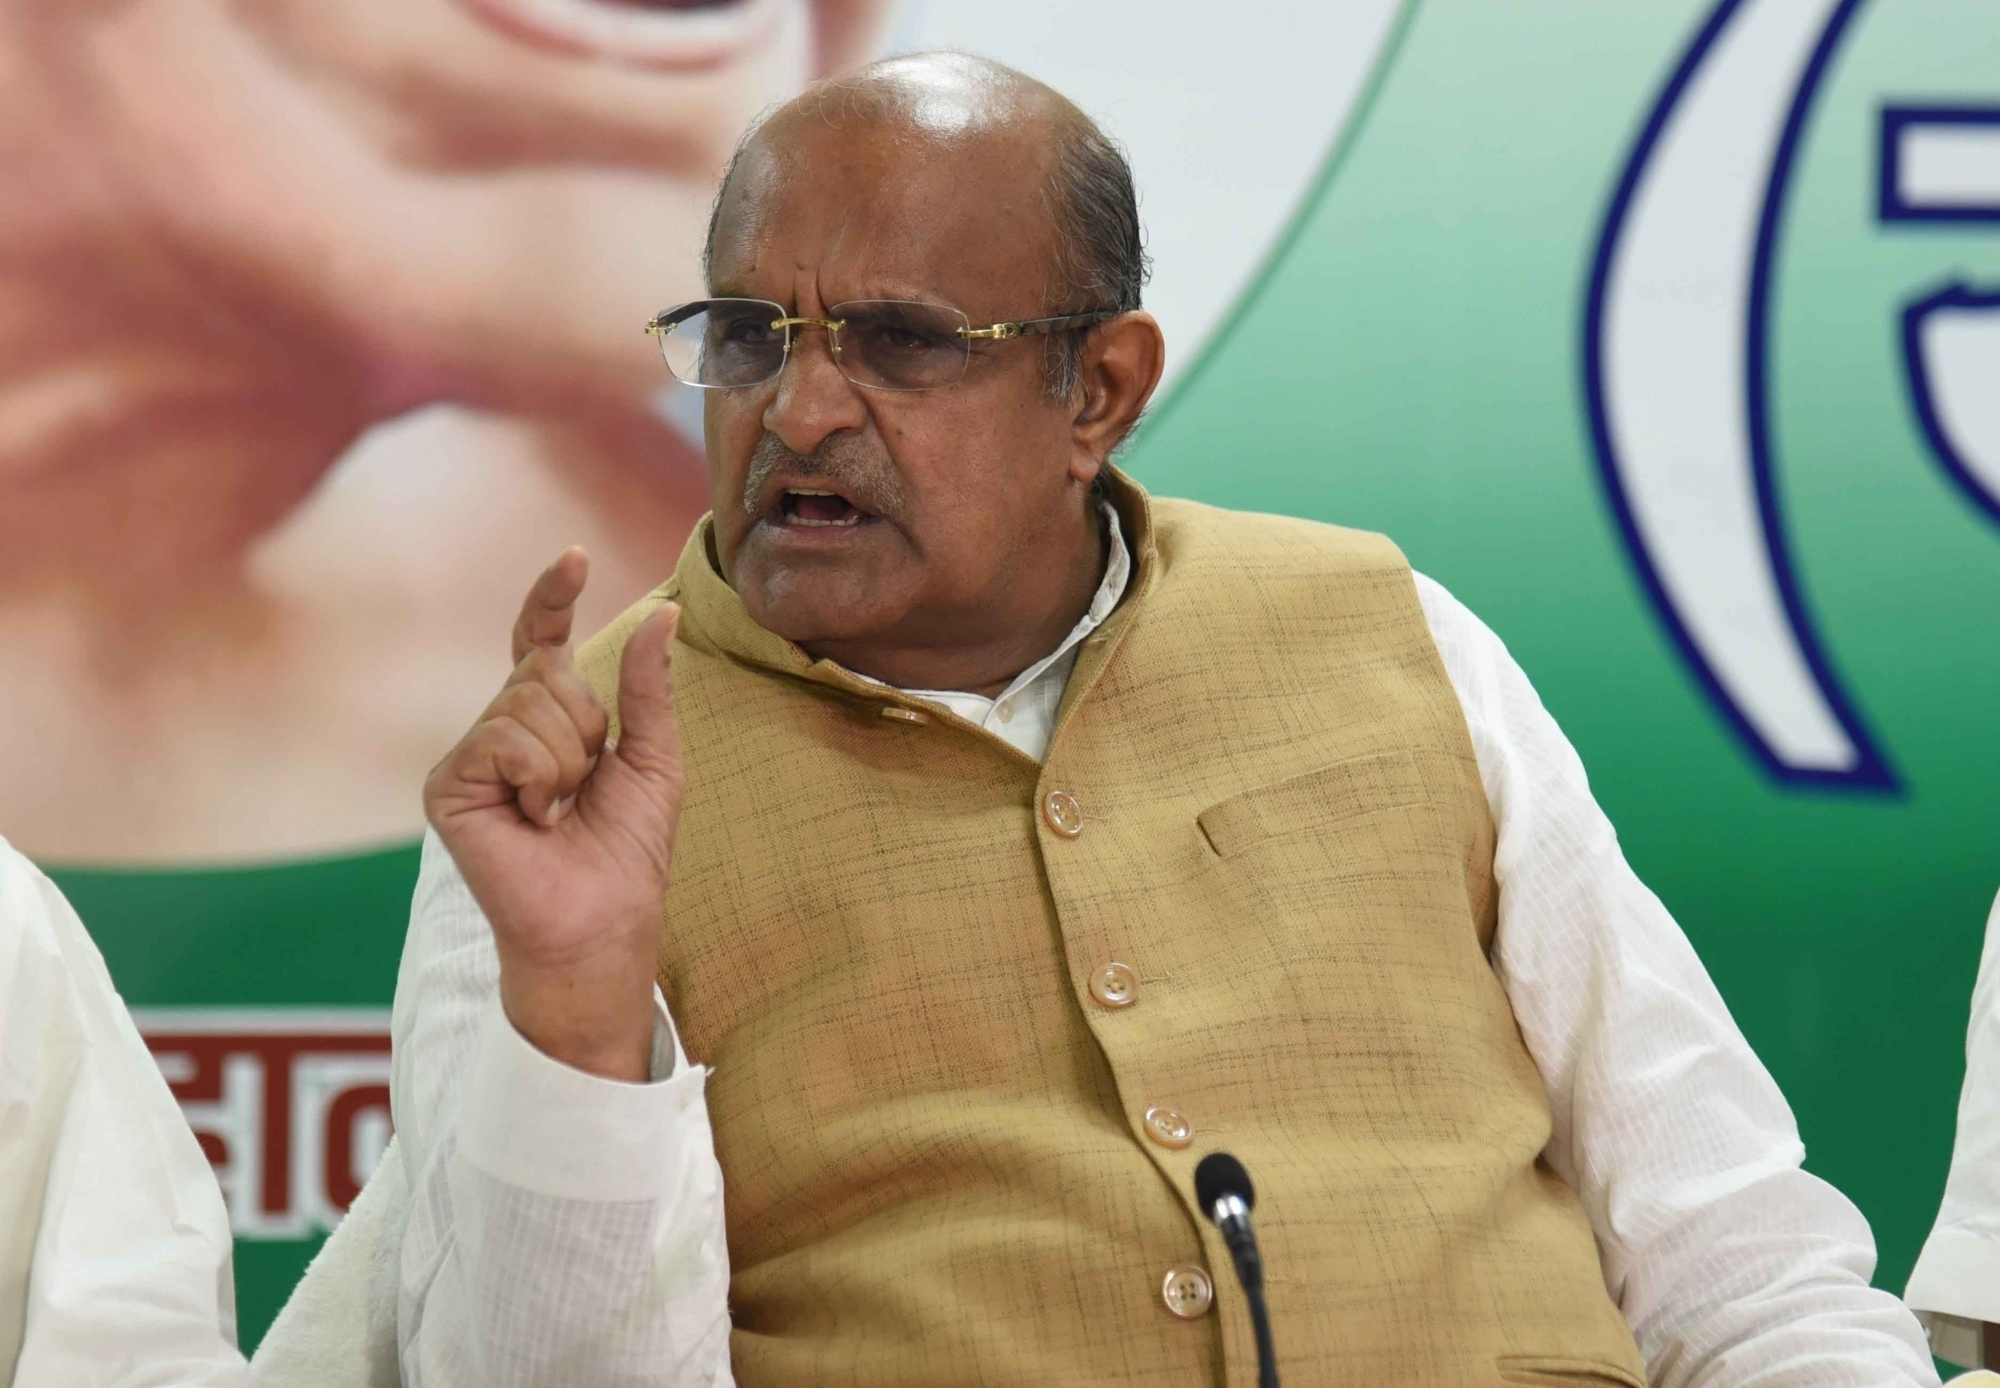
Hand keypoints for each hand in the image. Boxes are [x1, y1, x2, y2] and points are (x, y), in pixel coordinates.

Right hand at [424, 548, 683, 1080]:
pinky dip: (539, 776)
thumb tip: (664, 612)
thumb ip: (650, 686)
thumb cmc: (627, 849)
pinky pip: (503, 738)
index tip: (572, 558)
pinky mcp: (447, 787)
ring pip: (527, 702)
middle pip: (546, 671)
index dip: (551, 598)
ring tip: (560, 809)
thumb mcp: (654, 755)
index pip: (538, 641)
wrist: (602, 920)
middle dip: (587, 724)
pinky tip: (535, 819)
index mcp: (546, 720)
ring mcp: (470, 757)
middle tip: (585, 787)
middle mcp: (501, 730)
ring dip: (567, 758)